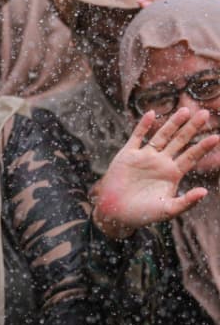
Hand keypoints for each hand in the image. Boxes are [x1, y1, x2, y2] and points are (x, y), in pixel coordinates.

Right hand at [92, 108, 217, 238]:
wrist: (115, 212)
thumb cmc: (142, 214)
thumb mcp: (168, 210)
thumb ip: (186, 201)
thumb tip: (204, 191)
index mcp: (172, 174)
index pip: (191, 156)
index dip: (203, 146)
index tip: (217, 137)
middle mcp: (161, 162)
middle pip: (179, 141)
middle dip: (192, 128)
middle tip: (204, 113)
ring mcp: (144, 157)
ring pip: (161, 136)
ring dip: (173, 123)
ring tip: (185, 110)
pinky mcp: (128, 155)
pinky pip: (137, 137)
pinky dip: (143, 126)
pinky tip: (152, 114)